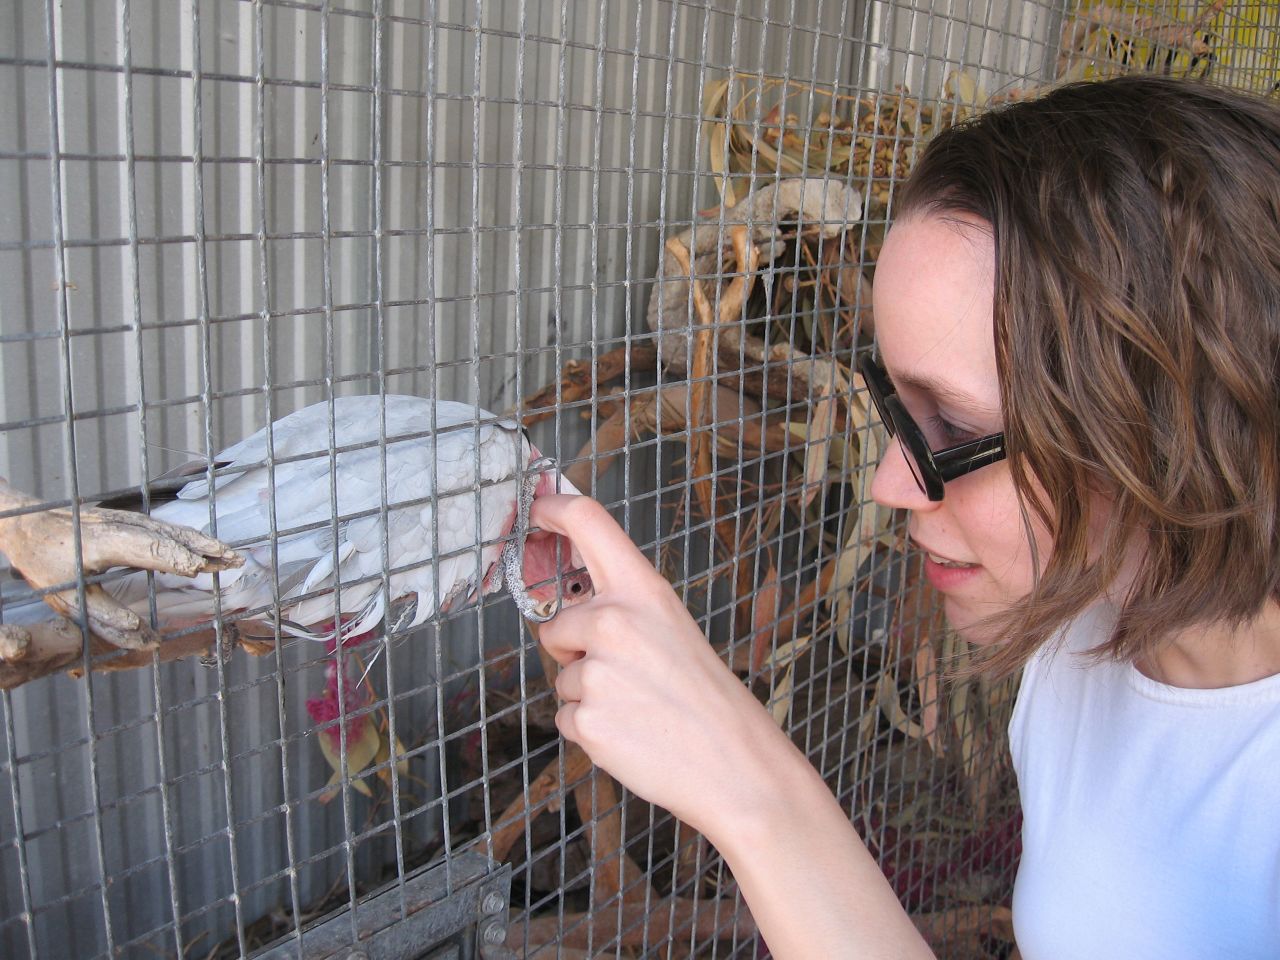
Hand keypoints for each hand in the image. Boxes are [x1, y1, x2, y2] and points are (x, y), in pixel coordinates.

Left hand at [531, 494, 798, 838]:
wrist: (736, 765)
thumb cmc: (706, 697)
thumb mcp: (672, 628)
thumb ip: (622, 608)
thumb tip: (570, 608)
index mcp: (643, 590)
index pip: (588, 522)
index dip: (552, 507)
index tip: (535, 507)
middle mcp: (614, 621)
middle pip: (554, 624)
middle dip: (573, 649)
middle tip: (626, 674)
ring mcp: (596, 671)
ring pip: (562, 676)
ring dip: (588, 693)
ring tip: (638, 707)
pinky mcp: (585, 719)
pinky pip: (565, 715)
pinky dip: (590, 727)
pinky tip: (630, 731)